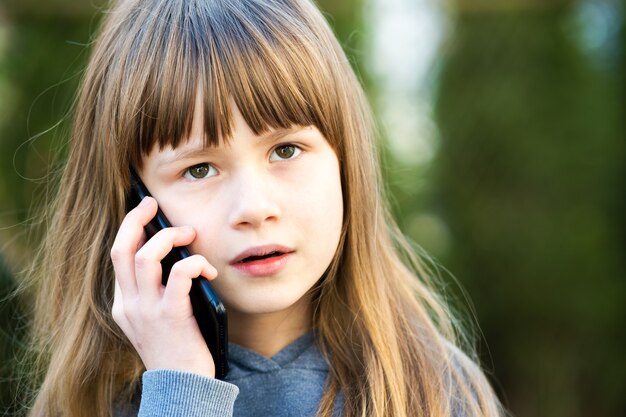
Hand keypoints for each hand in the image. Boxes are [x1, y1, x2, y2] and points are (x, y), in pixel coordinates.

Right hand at [110, 196, 216, 377]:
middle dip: (135, 219)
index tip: (142, 210)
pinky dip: (194, 262)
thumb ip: (156, 292)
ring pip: (145, 256)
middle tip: (152, 203)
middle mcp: (129, 305)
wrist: (181, 387)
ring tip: (189, 234)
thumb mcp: (155, 320)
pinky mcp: (171, 316)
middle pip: (122, 249)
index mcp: (123, 304)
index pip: (117, 256)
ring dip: (168, 237)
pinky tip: (207, 268)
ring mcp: (147, 310)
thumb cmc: (176, 348)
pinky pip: (179, 275)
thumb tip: (176, 256)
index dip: (129, 228)